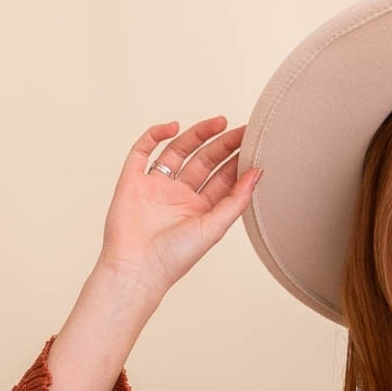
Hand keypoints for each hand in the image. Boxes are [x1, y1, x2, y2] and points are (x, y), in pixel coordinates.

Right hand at [96, 117, 260, 303]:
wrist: (136, 268)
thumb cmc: (175, 258)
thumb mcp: (215, 227)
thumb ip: (237, 199)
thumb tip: (258, 172)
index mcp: (200, 210)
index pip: (221, 178)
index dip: (237, 160)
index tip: (253, 143)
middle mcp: (179, 197)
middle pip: (203, 161)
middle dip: (222, 144)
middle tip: (241, 129)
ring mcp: (155, 187)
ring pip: (177, 151)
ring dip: (196, 135)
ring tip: (218, 122)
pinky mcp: (132, 180)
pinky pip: (142, 150)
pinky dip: (155, 135)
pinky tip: (173, 127)